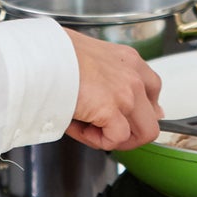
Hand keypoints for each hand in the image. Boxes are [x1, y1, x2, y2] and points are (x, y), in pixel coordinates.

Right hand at [62, 29, 162, 150]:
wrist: (42, 57)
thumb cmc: (57, 55)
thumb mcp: (91, 59)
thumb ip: (108, 76)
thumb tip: (114, 102)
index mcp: (129, 60)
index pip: (153, 91)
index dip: (140, 111)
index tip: (125, 118)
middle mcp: (134, 75)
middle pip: (153, 119)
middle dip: (131, 133)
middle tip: (107, 132)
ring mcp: (127, 93)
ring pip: (143, 134)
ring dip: (117, 139)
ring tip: (93, 130)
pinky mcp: (112, 109)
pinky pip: (116, 139)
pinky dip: (99, 141)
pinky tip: (81, 128)